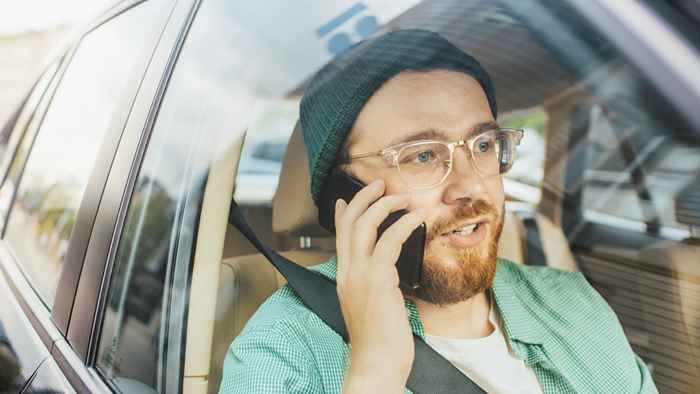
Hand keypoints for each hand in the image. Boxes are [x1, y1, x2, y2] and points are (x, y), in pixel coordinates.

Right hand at [335, 179, 424, 392]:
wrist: (376, 363)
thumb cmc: (380, 341)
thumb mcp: (371, 306)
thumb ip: (375, 285)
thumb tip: (388, 273)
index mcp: (344, 277)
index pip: (339, 236)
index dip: (341, 213)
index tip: (344, 199)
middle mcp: (347, 272)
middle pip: (349, 222)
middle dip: (364, 197)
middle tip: (381, 183)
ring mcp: (359, 275)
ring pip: (365, 225)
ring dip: (385, 204)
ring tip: (404, 196)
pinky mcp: (377, 280)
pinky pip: (389, 241)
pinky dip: (404, 224)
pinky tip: (417, 218)